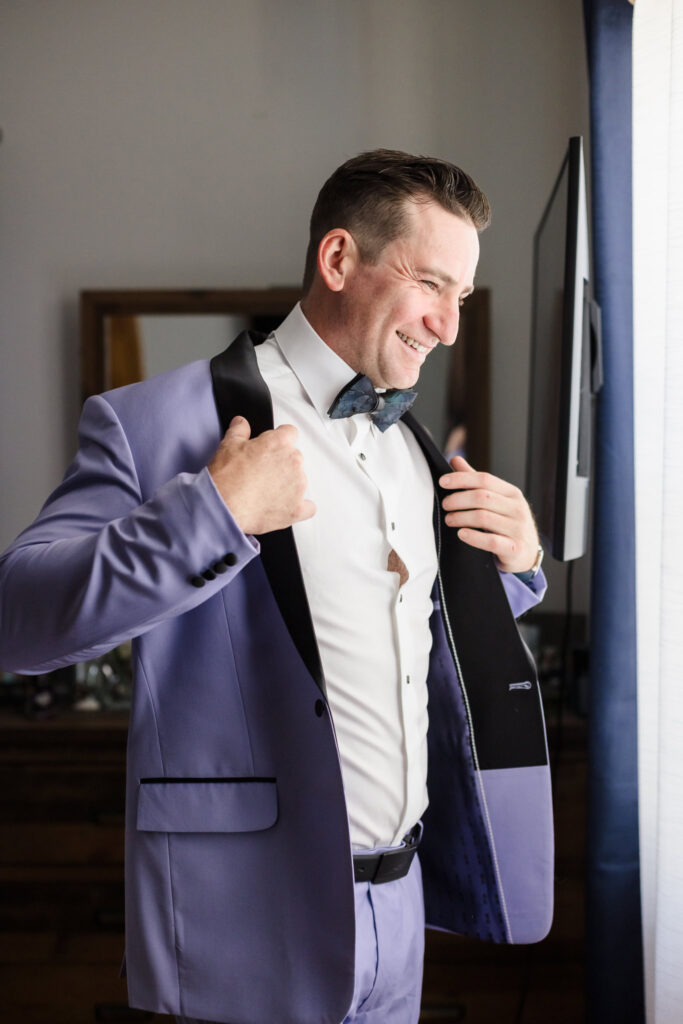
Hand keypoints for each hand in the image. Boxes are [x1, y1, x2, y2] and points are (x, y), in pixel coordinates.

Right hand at [208, 417, 315, 534]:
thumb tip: (241, 423)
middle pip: (295, 457)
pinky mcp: (297, 508)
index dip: (279, 439)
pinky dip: (298, 507)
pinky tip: (284, 507)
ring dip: (287, 484)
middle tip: (262, 472)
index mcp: (279, 443)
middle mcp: (293, 462)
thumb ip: (239, 431)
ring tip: (265, 492)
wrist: (224, 508)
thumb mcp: (228, 446)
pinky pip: (308, 507)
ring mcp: (298, 486)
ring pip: (299, 481)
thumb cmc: (226, 479)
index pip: (290, 432)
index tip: (271, 447)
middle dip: (281, 463)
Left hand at [438, 455, 538, 573]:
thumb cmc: (507, 523)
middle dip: (458, 499)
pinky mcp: (514, 548)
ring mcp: (517, 528)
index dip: (461, 479)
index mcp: (512, 493)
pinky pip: (491, 541)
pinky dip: (473, 537)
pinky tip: (461, 533)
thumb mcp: (496, 500)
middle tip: (445, 505)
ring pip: (483, 517)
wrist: (528, 553)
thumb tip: (455, 460)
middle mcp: (517, 508)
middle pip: (482, 497)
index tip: (442, 482)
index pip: (484, 479)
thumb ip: (476, 482)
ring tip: (448, 519)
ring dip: (461, 517)